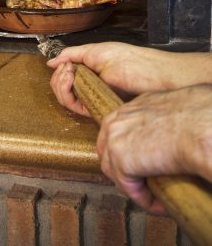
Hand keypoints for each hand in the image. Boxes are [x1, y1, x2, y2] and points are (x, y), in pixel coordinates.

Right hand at [48, 42, 211, 115]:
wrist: (153, 75)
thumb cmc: (130, 60)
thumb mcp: (96, 51)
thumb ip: (72, 55)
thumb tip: (51, 63)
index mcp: (89, 72)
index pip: (63, 77)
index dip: (59, 72)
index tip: (65, 65)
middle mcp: (89, 87)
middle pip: (60, 89)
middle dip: (58, 79)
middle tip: (68, 70)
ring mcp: (92, 98)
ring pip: (65, 99)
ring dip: (60, 85)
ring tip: (70, 75)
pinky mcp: (96, 108)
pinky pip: (74, 107)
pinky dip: (67, 94)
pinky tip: (72, 81)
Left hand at [97, 84, 211, 213]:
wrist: (201, 125)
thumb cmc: (200, 116)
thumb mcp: (178, 109)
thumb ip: (168, 118)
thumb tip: (176, 133)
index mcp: (136, 105)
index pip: (121, 129)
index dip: (130, 149)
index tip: (147, 164)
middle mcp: (121, 117)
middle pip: (108, 148)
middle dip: (123, 168)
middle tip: (145, 183)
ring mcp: (116, 136)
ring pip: (114, 170)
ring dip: (133, 185)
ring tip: (154, 195)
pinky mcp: (121, 159)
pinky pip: (128, 188)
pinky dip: (144, 199)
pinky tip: (162, 204)